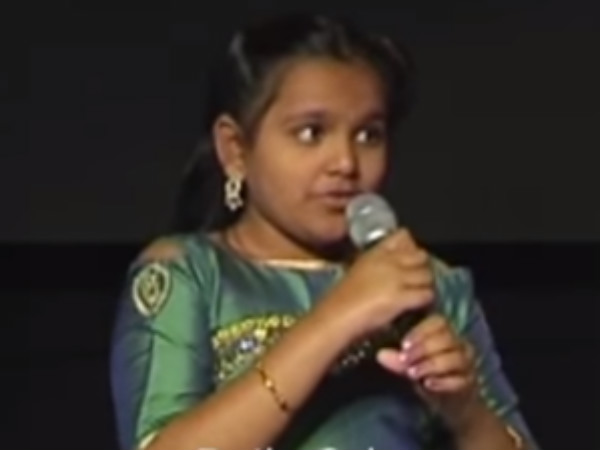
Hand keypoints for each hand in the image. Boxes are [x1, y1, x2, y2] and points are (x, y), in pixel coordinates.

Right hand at [312, 229, 434, 340]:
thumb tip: (391, 269)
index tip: (410, 259)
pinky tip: (419, 306)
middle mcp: (387, 261)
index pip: (402, 235)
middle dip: (423, 266)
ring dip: (426, 285)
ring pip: (427, 275)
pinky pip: (426, 294)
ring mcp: (395, 277)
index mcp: (374, 253)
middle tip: (419, 279)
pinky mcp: (401, 296)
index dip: (410, 246)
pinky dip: (426, 300)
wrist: (336, 317)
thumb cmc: (341, 300)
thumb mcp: (357, 272)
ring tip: (420, 293)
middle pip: (420, 255)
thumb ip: (375, 267)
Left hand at [376, 314, 482, 430]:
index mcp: (444, 333)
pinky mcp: (469, 382)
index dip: (421, 331)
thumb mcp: (410, 366)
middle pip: (447, 338)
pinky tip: (428, 384)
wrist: (450, 401)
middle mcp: (459, 344)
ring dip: (431, 365)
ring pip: (454, 358)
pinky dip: (443, 382)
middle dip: (423, 348)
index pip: (439, 322)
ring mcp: (467, 363)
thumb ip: (398, 360)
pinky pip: (460, 380)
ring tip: (412, 373)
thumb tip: (381, 354)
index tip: (404, 344)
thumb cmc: (427, 374)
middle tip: (405, 360)